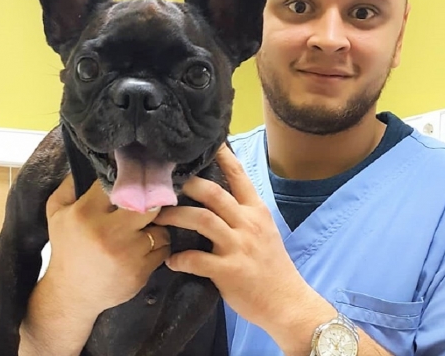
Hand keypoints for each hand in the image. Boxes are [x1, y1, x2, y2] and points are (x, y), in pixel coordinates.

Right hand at [42, 175, 170, 319]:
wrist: (71, 295)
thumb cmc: (66, 249)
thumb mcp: (56, 214)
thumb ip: (69, 185)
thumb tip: (92, 163)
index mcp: (86, 213)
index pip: (120, 184)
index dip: (130, 181)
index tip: (135, 180)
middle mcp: (108, 232)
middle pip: (149, 203)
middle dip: (151, 201)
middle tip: (149, 202)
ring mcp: (127, 253)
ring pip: (160, 227)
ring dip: (155, 227)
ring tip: (142, 229)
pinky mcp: (140, 271)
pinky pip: (163, 248)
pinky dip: (157, 246)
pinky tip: (143, 248)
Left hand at [153, 145, 318, 333]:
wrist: (287, 302)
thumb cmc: (271, 266)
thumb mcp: (263, 231)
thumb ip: (242, 214)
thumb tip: (216, 196)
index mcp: (256, 211)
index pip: (239, 176)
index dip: (223, 156)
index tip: (206, 141)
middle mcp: (248, 224)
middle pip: (214, 193)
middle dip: (188, 184)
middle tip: (164, 181)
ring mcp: (238, 247)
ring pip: (202, 220)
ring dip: (176, 217)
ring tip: (157, 218)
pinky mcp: (229, 271)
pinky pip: (197, 260)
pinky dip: (180, 259)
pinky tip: (170, 260)